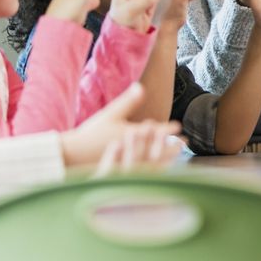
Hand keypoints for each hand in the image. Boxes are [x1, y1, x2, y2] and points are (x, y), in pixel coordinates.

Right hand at [61, 84, 181, 169]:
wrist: (74, 154)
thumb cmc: (92, 133)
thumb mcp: (111, 114)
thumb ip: (128, 101)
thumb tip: (141, 86)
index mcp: (132, 135)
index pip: (156, 131)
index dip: (169, 129)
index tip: (180, 127)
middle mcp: (134, 151)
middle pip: (159, 148)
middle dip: (173, 146)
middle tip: (186, 143)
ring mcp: (129, 164)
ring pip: (154, 162)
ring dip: (167, 158)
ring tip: (176, 156)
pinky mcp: (124, 173)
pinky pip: (144, 173)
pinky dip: (155, 170)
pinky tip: (159, 170)